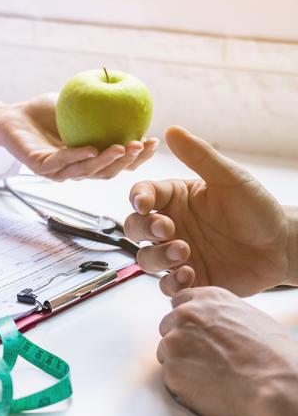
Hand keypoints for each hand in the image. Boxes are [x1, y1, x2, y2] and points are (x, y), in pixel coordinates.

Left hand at [0, 95, 157, 180]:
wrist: (11, 116)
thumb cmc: (46, 111)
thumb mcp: (79, 103)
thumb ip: (103, 103)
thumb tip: (133, 91)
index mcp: (88, 158)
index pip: (117, 163)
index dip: (138, 157)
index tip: (154, 141)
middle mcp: (75, 169)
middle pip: (106, 173)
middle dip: (128, 162)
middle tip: (141, 146)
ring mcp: (56, 171)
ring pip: (86, 172)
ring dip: (106, 162)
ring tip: (122, 148)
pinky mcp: (38, 166)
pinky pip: (60, 164)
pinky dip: (77, 157)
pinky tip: (92, 149)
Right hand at [124, 126, 294, 296]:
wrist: (281, 247)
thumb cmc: (256, 208)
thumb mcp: (229, 178)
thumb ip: (199, 156)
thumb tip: (172, 129)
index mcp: (174, 199)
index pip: (141, 195)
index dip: (137, 199)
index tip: (145, 203)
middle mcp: (170, 226)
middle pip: (134, 228)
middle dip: (144, 229)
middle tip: (167, 230)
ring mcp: (176, 254)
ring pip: (145, 259)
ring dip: (158, 257)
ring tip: (184, 253)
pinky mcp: (189, 279)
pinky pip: (167, 285)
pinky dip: (172, 283)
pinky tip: (190, 275)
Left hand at [157, 286, 297, 415]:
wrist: (280, 386)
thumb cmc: (274, 356)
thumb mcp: (247, 317)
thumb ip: (218, 315)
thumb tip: (209, 324)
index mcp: (206, 298)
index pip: (180, 303)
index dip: (189, 322)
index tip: (197, 334)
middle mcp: (185, 315)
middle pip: (168, 327)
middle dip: (182, 342)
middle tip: (207, 359)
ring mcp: (174, 342)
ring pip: (166, 352)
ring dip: (182, 363)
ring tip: (213, 375)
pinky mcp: (171, 371)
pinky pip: (171, 377)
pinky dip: (184, 385)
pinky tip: (209, 388)